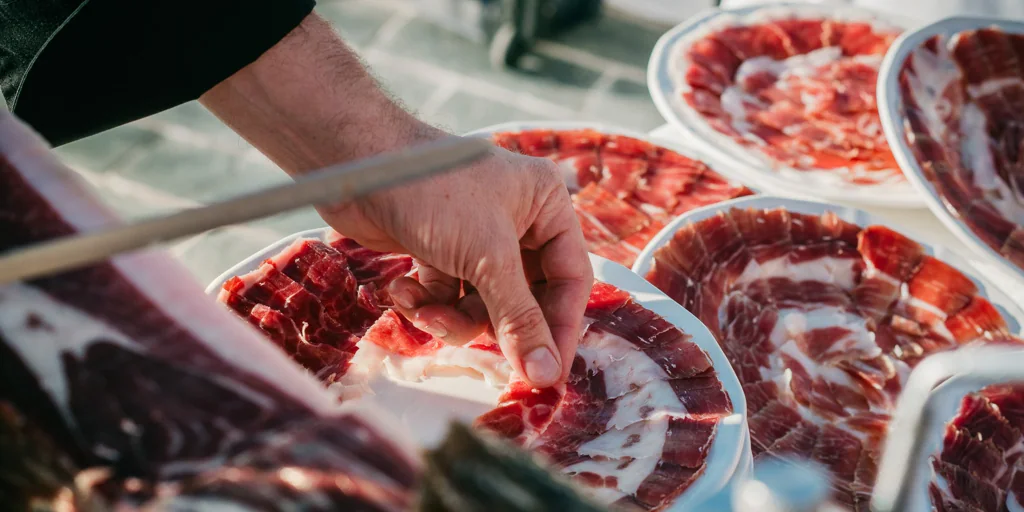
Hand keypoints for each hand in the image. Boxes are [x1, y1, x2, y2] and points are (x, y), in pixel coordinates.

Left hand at [198, 12, 591, 387]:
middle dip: (496, 325)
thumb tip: (546, 373)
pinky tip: (402, 291)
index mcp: (546, 206)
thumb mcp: (486, 256)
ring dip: (452, 317)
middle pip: (525, 297)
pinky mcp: (439, 251)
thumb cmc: (433, 191)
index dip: (560, 328)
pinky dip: (426, 302)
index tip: (550, 374)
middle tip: (488, 357)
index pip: (569, 279)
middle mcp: (517, 221)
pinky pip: (448, 296)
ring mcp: (476, 238)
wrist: (352, 164)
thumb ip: (518, 317)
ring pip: (483, 305)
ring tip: (424, 311)